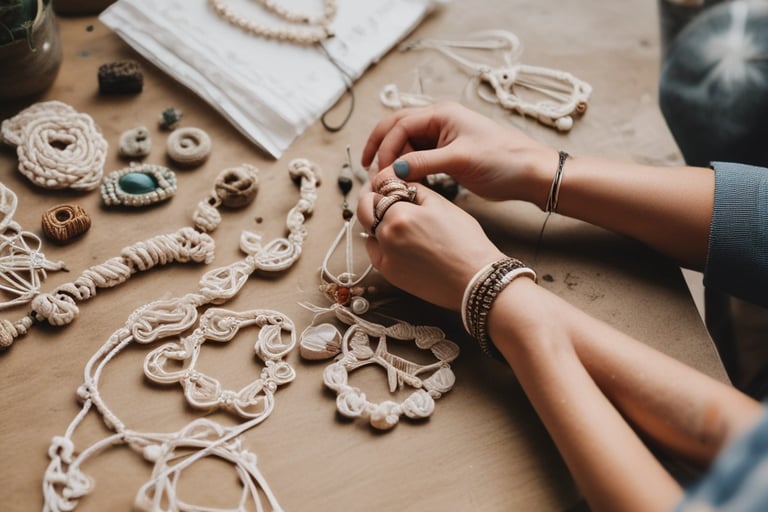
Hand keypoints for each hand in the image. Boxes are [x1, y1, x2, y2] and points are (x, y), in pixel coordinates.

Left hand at [356, 174, 504, 310]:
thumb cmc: (465, 242)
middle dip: (373, 203)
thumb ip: (413, 189)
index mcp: (399, 215)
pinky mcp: (389, 274)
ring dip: (378, 224)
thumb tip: (396, 181)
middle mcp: (387, 236)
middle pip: (365, 212)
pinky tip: (401, 242)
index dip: (381, 187)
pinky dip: (382, 244)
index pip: (376, 192)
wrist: (474, 279)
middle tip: (387, 201)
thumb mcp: (442, 204)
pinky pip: (376, 252)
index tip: (387, 187)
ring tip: (402, 224)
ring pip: (370, 232)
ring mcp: (385, 257)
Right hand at [361, 102, 557, 205]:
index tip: (378, 171)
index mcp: (442, 114)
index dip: (384, 147)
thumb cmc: (503, 160)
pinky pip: (419, 157)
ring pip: (407, 144)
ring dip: (394, 159)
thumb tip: (390, 169)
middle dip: (381, 148)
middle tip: (369, 170)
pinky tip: (405, 182)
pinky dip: (408, 168)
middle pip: (398, 129)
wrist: (531, 174)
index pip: (400, 125)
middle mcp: (440, 121)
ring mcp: (444, 137)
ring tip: (386, 180)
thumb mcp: (459, 160)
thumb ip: (422, 163)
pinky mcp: (449, 153)